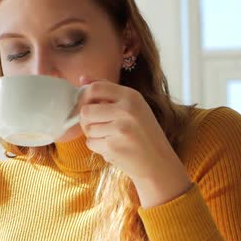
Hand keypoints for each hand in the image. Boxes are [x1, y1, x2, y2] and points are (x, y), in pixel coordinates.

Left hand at [78, 76, 190, 207]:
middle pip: (86, 110)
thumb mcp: (132, 106)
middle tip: (97, 125)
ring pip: (87, 128)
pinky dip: (97, 146)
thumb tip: (82, 78)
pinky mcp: (114, 147)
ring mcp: (120, 129)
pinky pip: (91, 143)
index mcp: (131, 96)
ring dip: (93, 135)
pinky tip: (112, 147)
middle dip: (86, 120)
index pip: (95, 88)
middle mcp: (127, 110)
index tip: (87, 105)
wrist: (158, 162)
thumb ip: (108, 90)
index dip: (85, 97)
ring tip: (109, 137)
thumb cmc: (143, 132)